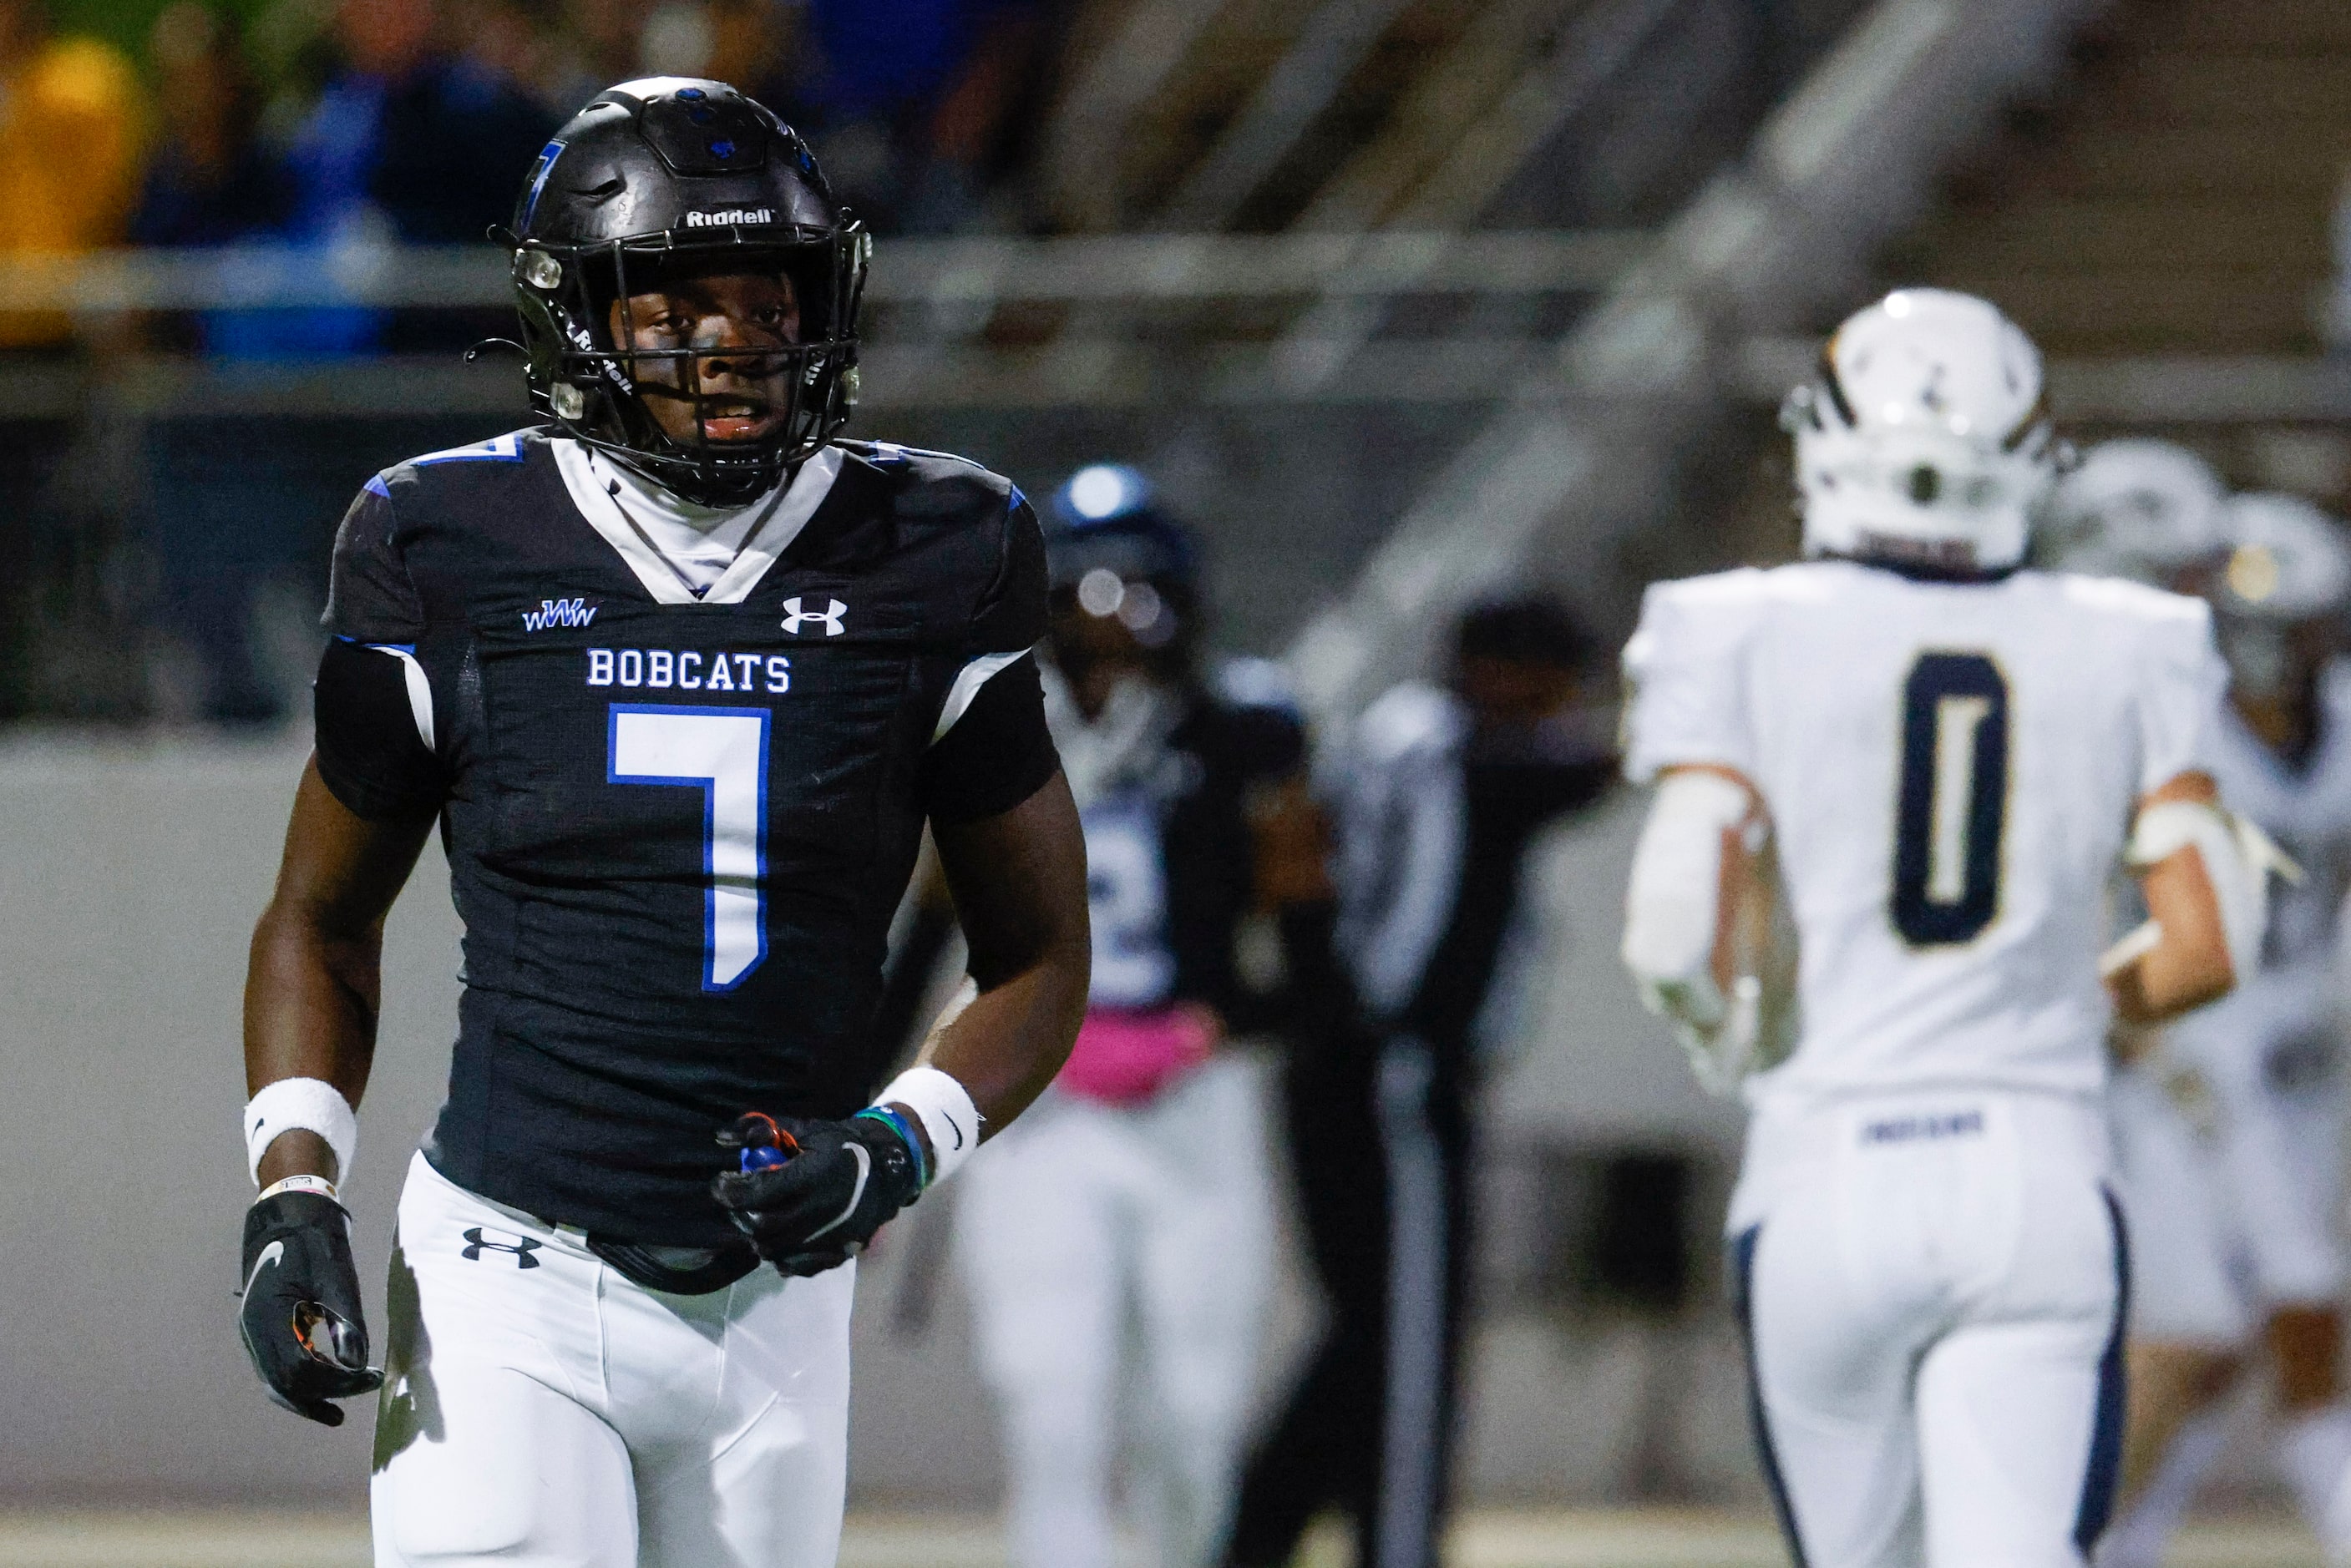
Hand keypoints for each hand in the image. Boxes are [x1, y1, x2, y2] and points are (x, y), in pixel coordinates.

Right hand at [237, 1189, 382, 1425]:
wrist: (287, 1218)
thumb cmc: (314, 1243)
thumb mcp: (337, 1277)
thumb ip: (347, 1321)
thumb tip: (358, 1365)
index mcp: (266, 1316)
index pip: (299, 1370)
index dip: (337, 1382)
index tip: (372, 1377)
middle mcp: (252, 1331)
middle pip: (284, 1384)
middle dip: (325, 1394)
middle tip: (365, 1388)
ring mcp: (253, 1334)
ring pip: (276, 1383)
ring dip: (309, 1397)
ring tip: (338, 1412)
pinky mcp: (262, 1333)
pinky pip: (276, 1370)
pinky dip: (301, 1383)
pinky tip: (327, 1385)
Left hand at [710, 1112, 921, 1276]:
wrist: (888, 1167)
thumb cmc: (841, 1144)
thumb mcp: (804, 1129)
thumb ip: (760, 1130)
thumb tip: (720, 1138)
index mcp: (813, 1175)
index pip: (758, 1193)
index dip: (731, 1191)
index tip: (721, 1184)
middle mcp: (821, 1209)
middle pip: (763, 1226)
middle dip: (741, 1215)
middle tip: (738, 1203)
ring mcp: (831, 1235)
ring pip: (776, 1250)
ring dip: (758, 1237)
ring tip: (758, 1219)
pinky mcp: (839, 1252)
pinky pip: (799, 1267)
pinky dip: (782, 1257)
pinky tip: (780, 1240)